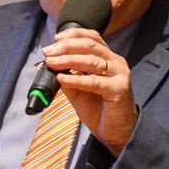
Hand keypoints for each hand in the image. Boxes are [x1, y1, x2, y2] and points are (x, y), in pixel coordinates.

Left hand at [41, 28, 136, 156]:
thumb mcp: (78, 91)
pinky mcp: (119, 89)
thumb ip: (67, 78)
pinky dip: (76, 79)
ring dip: (68, 60)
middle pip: (89, 46)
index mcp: (108, 59)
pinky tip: (63, 78)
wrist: (116, 132)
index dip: (73, 35)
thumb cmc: (99, 110)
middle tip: (48, 52)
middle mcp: (116, 63)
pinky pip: (94, 82)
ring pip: (91, 61)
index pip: (92, 37)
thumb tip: (50, 67)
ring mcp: (119, 75)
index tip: (55, 39)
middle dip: (66, 47)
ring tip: (52, 63)